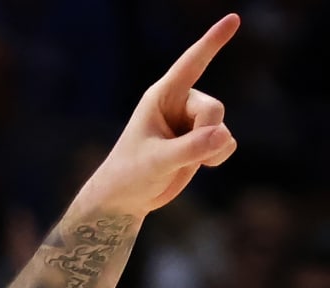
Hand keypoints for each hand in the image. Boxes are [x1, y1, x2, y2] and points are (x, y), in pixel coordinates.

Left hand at [77, 14, 238, 216]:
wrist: (126, 197)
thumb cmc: (129, 173)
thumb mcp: (155, 161)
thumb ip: (188, 148)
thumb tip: (222, 136)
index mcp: (162, 96)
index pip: (192, 63)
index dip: (212, 42)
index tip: (234, 18)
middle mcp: (181, 104)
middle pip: (214, 108)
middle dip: (204, 133)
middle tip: (177, 153)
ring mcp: (194, 122)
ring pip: (222, 127)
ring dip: (209, 149)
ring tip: (178, 161)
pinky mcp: (204, 141)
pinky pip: (227, 143)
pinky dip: (218, 156)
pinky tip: (201, 165)